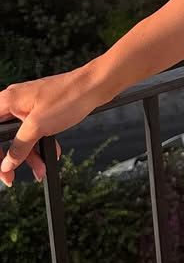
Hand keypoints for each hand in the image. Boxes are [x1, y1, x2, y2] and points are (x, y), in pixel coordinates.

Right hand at [0, 68, 104, 186]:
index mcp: (7, 101)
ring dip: (29, 154)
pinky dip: (40, 143)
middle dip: (11, 158)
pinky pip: (34, 130)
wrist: (95, 86)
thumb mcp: (37, 126)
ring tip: (40, 169)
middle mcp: (14, 102)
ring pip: (20, 136)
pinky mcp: (42, 110)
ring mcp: (28, 106)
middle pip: (3, 136)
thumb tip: (7, 163)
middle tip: (11, 176)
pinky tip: (52, 153)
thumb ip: (19, 147)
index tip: (1, 168)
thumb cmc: (67, 97)